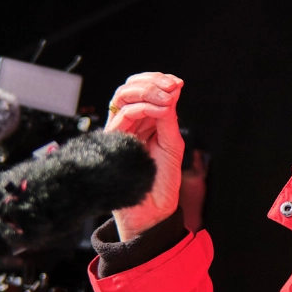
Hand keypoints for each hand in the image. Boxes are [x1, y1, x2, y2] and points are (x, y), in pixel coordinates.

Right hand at [105, 71, 185, 240]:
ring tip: (167, 98)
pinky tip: (161, 110)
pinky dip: (143, 108)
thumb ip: (169, 116)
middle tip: (171, 85)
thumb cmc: (162, 182)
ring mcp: (120, 132)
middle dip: (151, 81)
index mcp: (144, 122)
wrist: (152, 210)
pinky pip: (123, 115)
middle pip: (129, 88)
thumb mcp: (172, 142)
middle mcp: (130, 124)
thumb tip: (173, 88)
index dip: (158, 80)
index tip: (177, 83)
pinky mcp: (114, 141)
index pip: (143, 89)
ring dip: (146, 91)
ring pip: (122, 97)